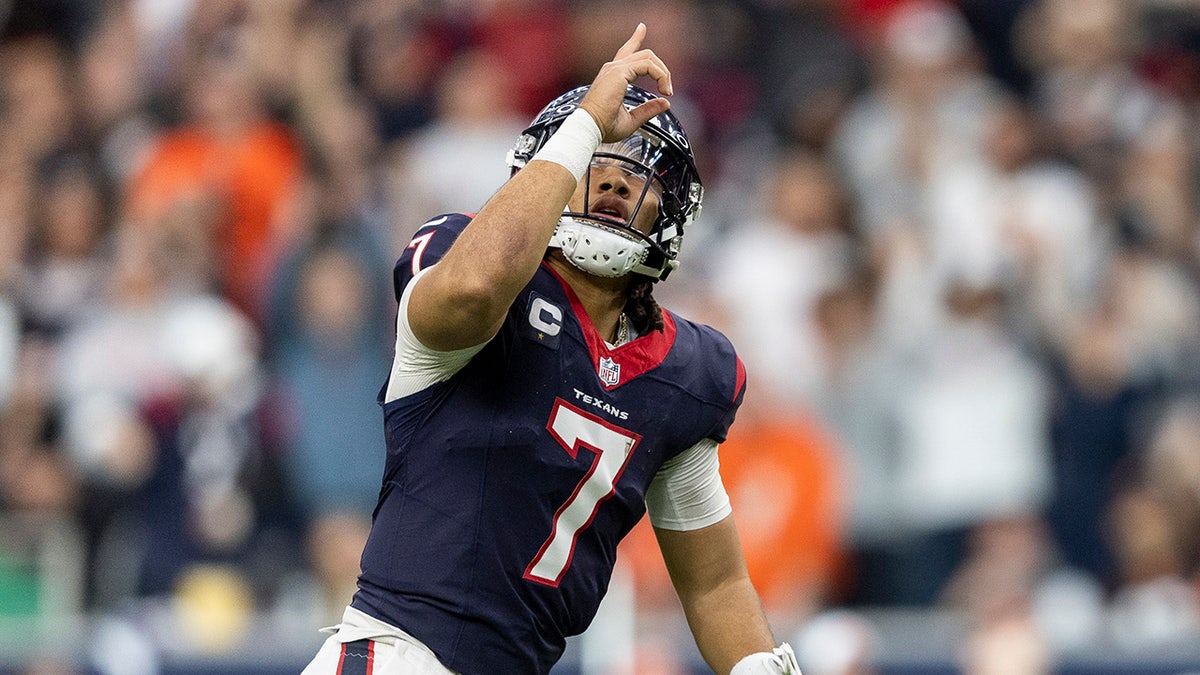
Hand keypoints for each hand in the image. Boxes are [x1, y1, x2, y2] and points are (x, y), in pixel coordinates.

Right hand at [578, 23, 672, 142]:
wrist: (590, 127)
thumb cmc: (602, 126)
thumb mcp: (631, 120)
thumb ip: (648, 110)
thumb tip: (665, 103)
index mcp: (612, 77)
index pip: (625, 51)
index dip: (635, 38)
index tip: (642, 28)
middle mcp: (613, 69)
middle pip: (644, 54)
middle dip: (662, 69)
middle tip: (668, 89)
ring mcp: (615, 68)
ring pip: (648, 57)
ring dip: (663, 73)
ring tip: (667, 90)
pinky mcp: (620, 72)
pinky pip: (648, 66)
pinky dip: (660, 76)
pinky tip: (663, 89)